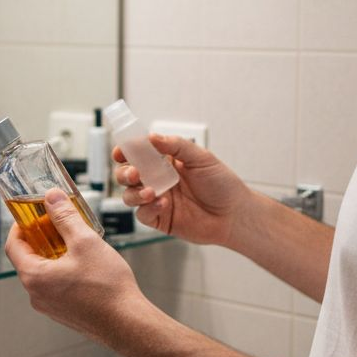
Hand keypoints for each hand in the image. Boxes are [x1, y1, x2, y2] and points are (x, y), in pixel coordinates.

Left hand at [4, 187, 148, 342]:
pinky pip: (55, 287)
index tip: (33, 215)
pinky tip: (84, 264)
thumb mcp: (85, 242)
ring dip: (54, 255)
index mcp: (34, 277)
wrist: (128, 324)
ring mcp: (49, 307)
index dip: (21, 226)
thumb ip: (65, 217)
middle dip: (41, 238)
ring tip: (76, 243)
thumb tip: (52, 198)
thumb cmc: (107, 287)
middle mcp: (36, 295)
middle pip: (28, 259)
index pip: (13, 245)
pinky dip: (63, 271)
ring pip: (43, 273)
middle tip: (58, 224)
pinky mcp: (64, 313)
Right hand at [114, 135, 248, 246]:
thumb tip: (151, 137)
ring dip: (135, 193)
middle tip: (134, 174)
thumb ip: (175, 146)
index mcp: (165, 162)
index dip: (125, 151)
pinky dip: (148, 208)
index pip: (137, 154)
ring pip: (129, 195)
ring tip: (151, 192)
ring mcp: (157, 200)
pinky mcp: (160, 219)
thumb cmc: (222, 184)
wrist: (235, 214)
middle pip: (126, 175)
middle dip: (125, 173)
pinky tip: (162, 204)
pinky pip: (143, 215)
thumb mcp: (201, 158)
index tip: (122, 151)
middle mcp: (157, 180)